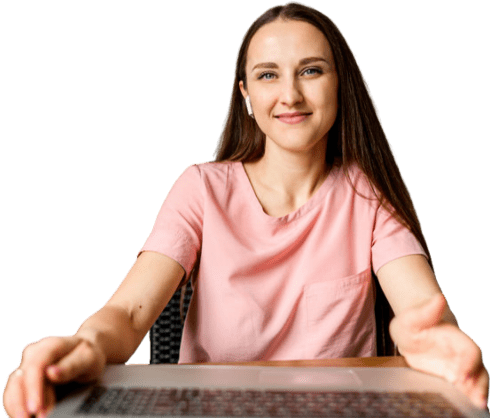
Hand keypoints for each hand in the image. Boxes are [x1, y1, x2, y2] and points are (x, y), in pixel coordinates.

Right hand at [2, 334, 105, 417]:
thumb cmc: (87, 354)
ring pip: (14, 387)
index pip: (36, 365)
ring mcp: (27, 364)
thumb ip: (72, 365)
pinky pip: (14, 393)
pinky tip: (26, 416)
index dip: (33, 388)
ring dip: (18, 407)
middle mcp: (34, 353)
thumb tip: (50, 373)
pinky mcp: (25, 377)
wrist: (85, 350)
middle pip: (21, 378)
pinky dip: (17, 406)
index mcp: (51, 345)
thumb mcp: (87, 358)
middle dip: (24, 403)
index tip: (36, 408)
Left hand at [390, 293, 488, 408]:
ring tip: (476, 406)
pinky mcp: (453, 378)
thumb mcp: (413, 317)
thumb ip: (427, 310)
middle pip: (479, 369)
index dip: (469, 362)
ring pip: (477, 381)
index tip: (462, 375)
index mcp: (455, 337)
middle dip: (479, 384)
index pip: (470, 350)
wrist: (410, 333)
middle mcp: (461, 353)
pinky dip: (467, 399)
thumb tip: (439, 297)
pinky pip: (465, 390)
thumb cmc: (412, 323)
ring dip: (478, 393)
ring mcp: (459, 366)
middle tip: (475, 399)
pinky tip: (467, 409)